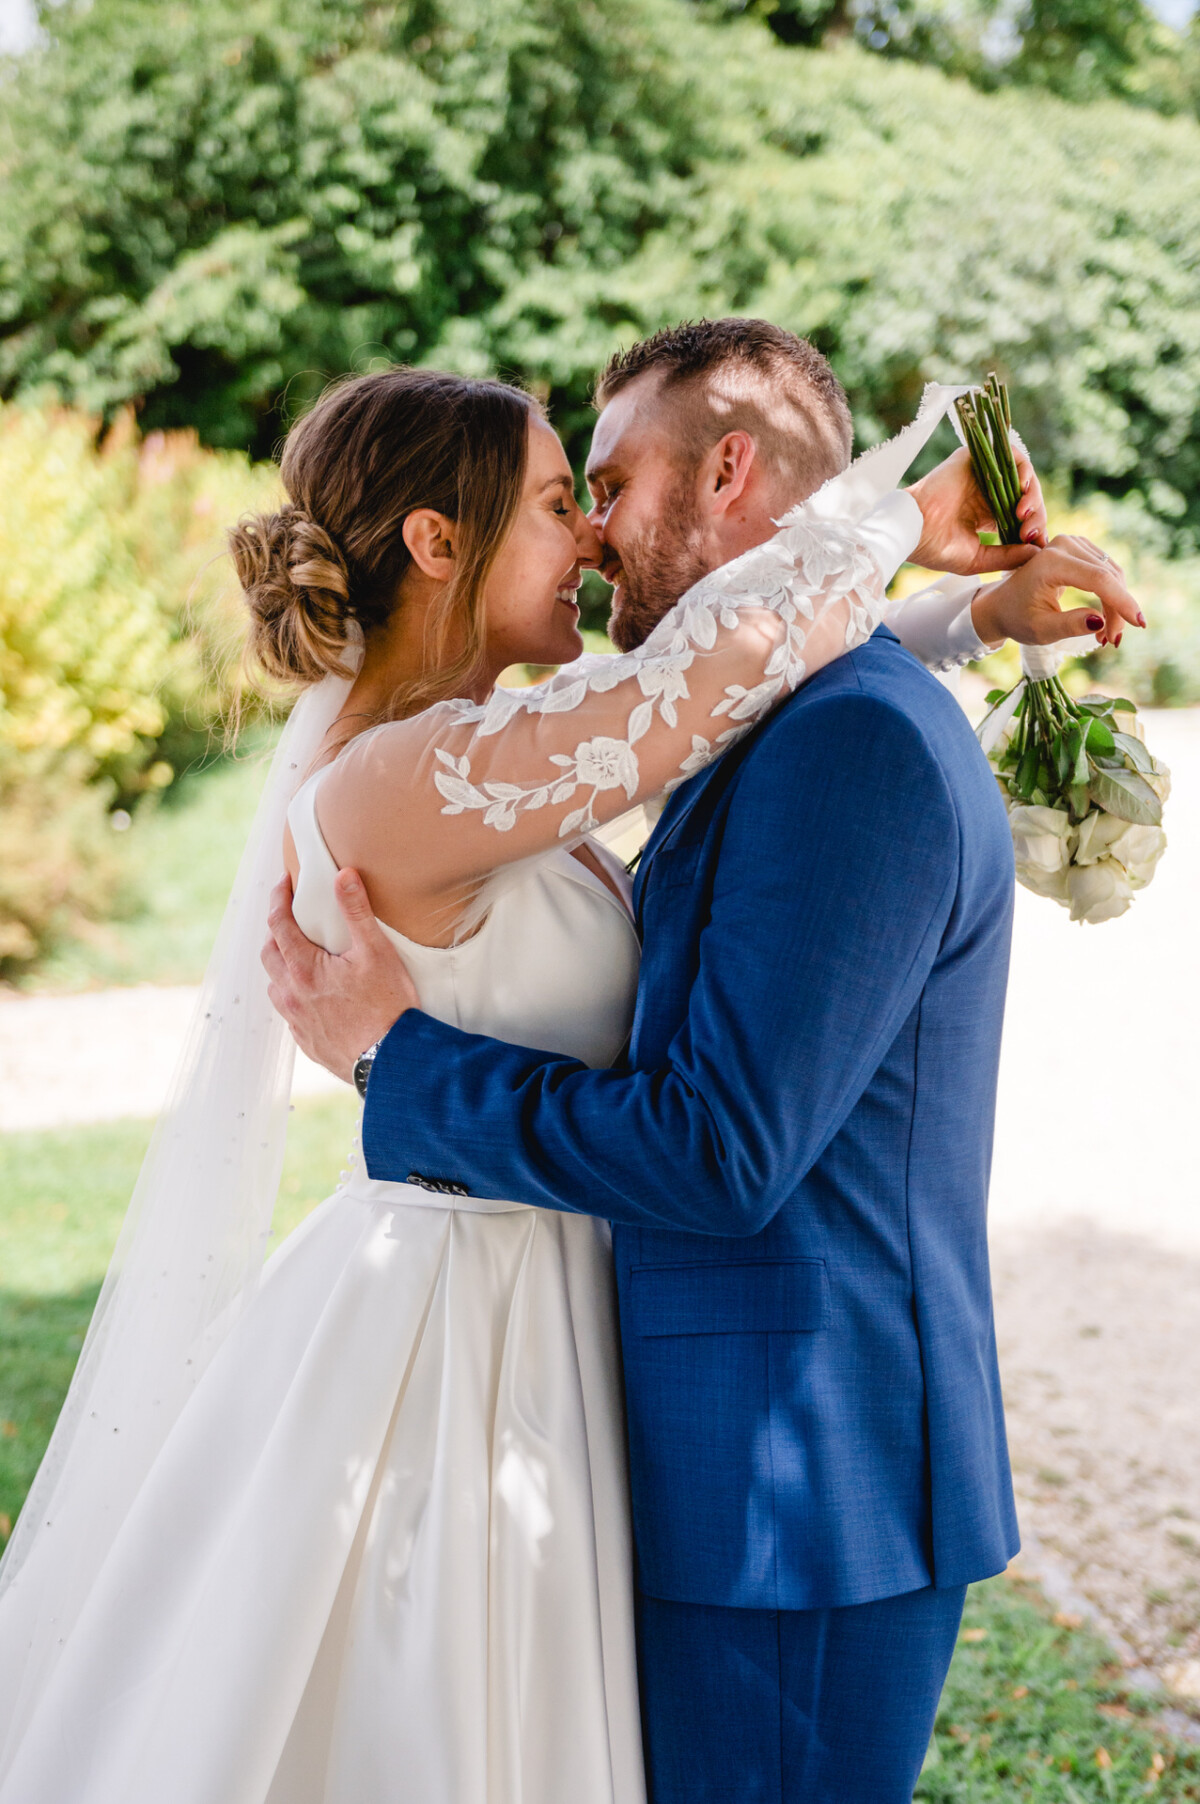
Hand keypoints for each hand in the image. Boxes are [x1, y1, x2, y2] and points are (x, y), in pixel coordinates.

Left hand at [261, 870, 419, 1082]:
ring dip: (281, 966)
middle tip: (290, 918)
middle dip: (275, 931)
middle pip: (268, 954)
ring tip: (300, 956)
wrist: (392, 1061)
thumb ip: (356, 912)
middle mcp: (291, 995)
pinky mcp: (306, 1042)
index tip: (284, 882)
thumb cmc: (388, 1006)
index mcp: (303, 969)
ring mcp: (296, 1021)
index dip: (278, 898)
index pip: (278, 923)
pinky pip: (289, 1012)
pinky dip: (294, 995)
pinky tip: (314, 995)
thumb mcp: (376, 952)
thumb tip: (343, 876)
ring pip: (275, 986)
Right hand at [906, 444, 1046, 575]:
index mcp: (985, 516)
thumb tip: (1037, 553)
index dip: (1033, 530)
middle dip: (1034, 516)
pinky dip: (1023, 471)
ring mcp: (982, 476)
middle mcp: (986, 494)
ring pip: (1021, 479)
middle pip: (1024, 499)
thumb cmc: (936, 549)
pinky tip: (1022, 489)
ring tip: (1025, 513)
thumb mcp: (978, 559)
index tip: (1036, 545)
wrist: (912, 530)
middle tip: (1030, 533)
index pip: (1021, 518)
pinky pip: (1010, 457)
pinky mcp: (976, 459)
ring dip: (1031, 495)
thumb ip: (1008, 557)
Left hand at [968, 535, 1145, 650]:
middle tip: (1113, 641)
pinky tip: (1106, 618)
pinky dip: (1111, 594)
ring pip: (1111, 574)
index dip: (1122, 602)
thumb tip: (1100, 622)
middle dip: (1118, 611)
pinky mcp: (1079, 548)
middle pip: (1108, 577)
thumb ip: (1069, 625)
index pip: (1099, 579)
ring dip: (1116, 605)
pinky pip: (1105, 571)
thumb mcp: (1040, 630)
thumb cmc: (1017, 619)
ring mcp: (1073, 543)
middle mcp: (1064, 545)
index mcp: (1051, 563)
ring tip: (1108, 635)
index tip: (1139, 624)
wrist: (1000, 604)